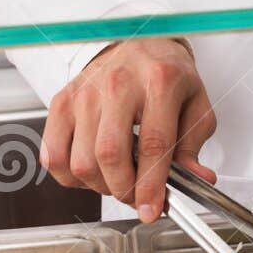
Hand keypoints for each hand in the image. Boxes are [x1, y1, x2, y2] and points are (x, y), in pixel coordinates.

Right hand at [41, 38, 216, 221]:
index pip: (153, 144)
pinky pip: (54, 156)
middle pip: (109, 155)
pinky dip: (71, 176)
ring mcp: (85, 92)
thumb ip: (194, 145)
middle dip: (124, 190)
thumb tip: (198, 180)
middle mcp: (118, 83)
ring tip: (118, 177)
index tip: (152, 210)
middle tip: (137, 195)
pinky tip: (93, 168)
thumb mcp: (195, 104)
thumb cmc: (167, 75)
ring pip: (81, 162)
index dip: (151, 185)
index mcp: (160, 81)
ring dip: (100, 185)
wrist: (137, 42)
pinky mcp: (62, 101)